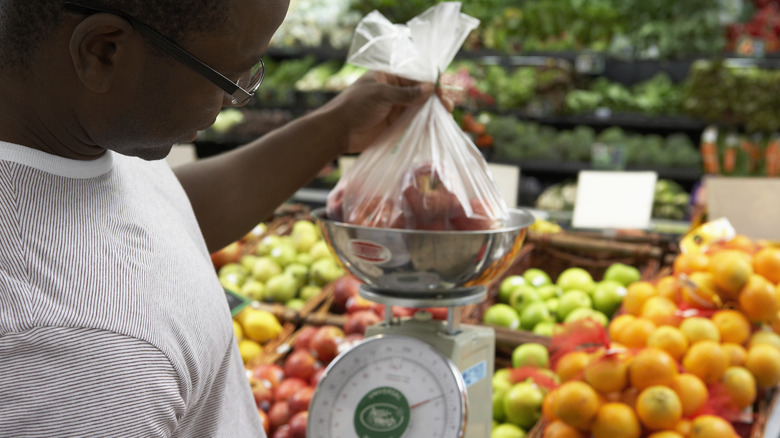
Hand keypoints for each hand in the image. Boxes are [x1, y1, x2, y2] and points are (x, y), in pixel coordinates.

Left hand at [321, 70, 452, 153]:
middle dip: (435, 98)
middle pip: (420, 92)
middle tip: (447, 106)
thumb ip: (406, 93)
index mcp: (389, 76)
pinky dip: (425, 125)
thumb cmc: (355, 106)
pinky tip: (435, 127)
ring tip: (446, 116)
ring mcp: (395, 109)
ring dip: (433, 112)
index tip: (441, 91)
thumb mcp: (381, 94)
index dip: (430, 82)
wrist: (337, 131)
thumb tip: (430, 88)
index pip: (415, 76)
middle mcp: (394, 91)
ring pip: (419, 108)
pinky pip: (414, 123)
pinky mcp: (395, 126)